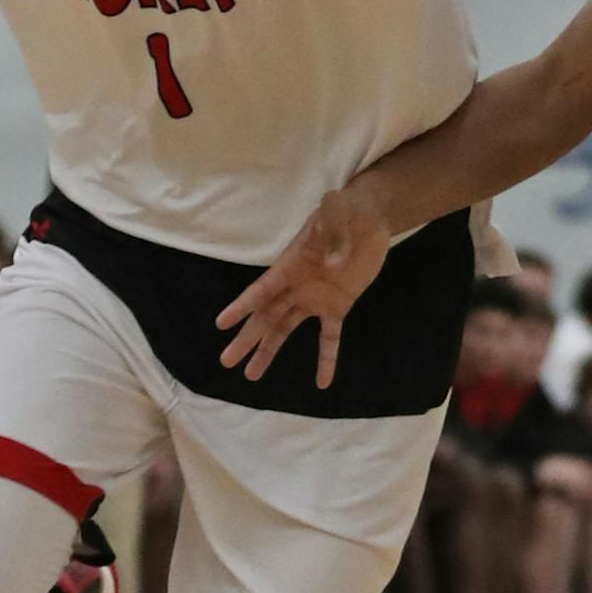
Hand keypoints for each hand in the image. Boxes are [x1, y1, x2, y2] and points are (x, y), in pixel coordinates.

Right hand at [215, 186, 392, 388]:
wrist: (369, 218)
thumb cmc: (346, 209)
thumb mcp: (337, 212)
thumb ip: (334, 236)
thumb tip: (334, 265)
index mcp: (290, 265)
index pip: (261, 290)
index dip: (242, 306)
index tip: (222, 323)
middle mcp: (296, 286)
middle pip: (266, 316)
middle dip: (247, 338)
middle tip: (226, 361)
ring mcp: (314, 298)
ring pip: (285, 329)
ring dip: (269, 351)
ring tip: (251, 376)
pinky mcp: (337, 306)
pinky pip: (329, 337)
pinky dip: (326, 359)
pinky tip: (322, 383)